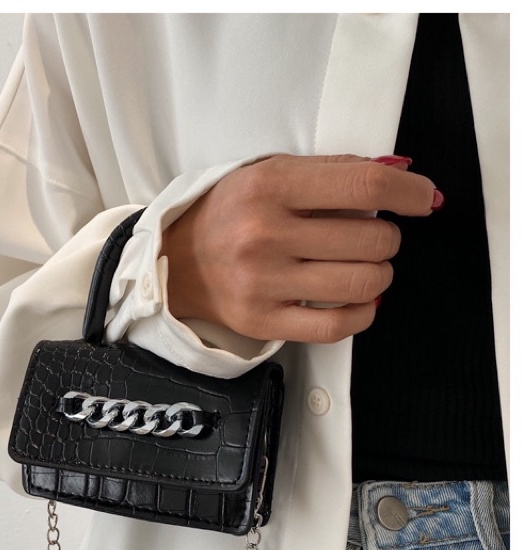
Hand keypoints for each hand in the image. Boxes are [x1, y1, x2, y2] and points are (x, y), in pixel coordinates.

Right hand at [161, 154, 439, 343]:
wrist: (176, 260)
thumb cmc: (229, 213)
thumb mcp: (270, 173)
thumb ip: (332, 172)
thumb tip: (400, 177)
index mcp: (270, 187)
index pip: (364, 187)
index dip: (409, 192)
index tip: (423, 199)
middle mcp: (265, 235)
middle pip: (371, 238)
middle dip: (387, 237)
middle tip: (371, 236)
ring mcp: (263, 283)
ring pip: (361, 283)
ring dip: (378, 274)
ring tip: (364, 266)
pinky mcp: (263, 321)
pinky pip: (336, 327)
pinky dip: (363, 313)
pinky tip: (360, 301)